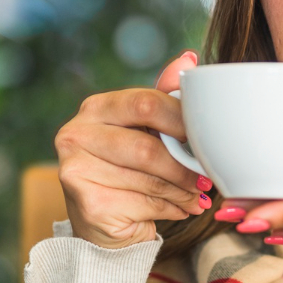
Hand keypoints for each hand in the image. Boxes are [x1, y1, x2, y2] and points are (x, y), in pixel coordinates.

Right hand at [55, 51, 209, 248]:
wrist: (104, 224)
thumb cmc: (129, 170)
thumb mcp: (146, 130)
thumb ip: (164, 97)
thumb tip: (189, 59)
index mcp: (95, 108)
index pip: (146, 103)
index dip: (183, 121)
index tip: (205, 138)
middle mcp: (76, 134)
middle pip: (147, 147)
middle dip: (184, 166)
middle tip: (206, 177)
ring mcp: (76, 170)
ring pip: (149, 179)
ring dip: (183, 191)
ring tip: (197, 196)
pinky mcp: (88, 204)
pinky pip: (145, 204)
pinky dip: (172, 209)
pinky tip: (180, 209)